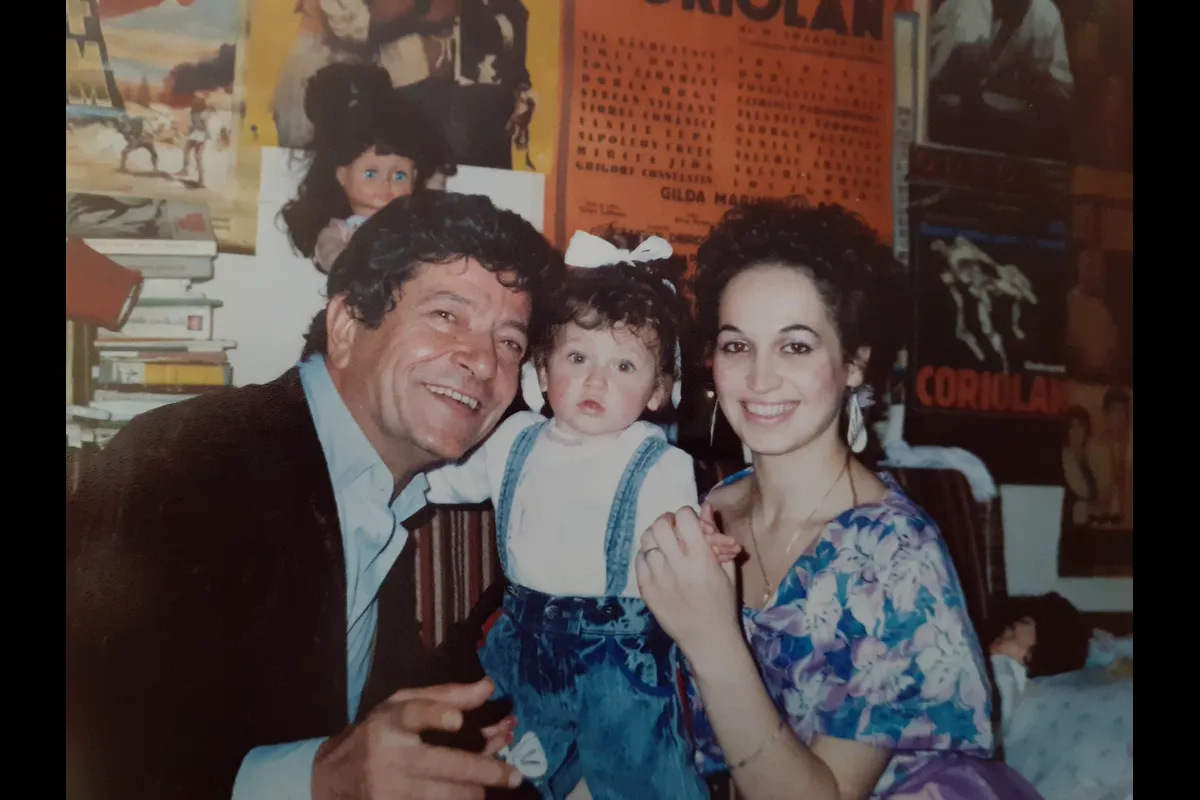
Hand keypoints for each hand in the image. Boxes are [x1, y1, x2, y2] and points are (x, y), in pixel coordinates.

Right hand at [312, 678, 523, 799]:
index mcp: (391, 720)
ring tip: (493, 787)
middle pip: (445, 765)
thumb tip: (488, 687)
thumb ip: (446, 695)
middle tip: (515, 777)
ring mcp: (390, 790)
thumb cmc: (379, 733)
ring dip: (477, 791)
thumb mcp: (403, 705)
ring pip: (448, 795)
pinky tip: (473, 796)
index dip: (435, 715)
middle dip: (487, 771)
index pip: (413, 713)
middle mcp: (390, 756)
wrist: (334, 779)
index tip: (457, 720)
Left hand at [635, 505, 740, 662]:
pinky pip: (639, 560)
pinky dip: (647, 555)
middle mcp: (677, 566)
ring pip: (646, 540)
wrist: (707, 639)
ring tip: (665, 544)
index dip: (687, 514)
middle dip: (668, 520)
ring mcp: (658, 579)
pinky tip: (658, 562)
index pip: (684, 518)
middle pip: (660, 525)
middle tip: (674, 528)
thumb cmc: (723, 603)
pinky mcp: (646, 590)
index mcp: (701, 559)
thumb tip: (706, 507)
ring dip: (656, 537)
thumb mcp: (727, 569)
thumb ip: (716, 536)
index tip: (690, 522)